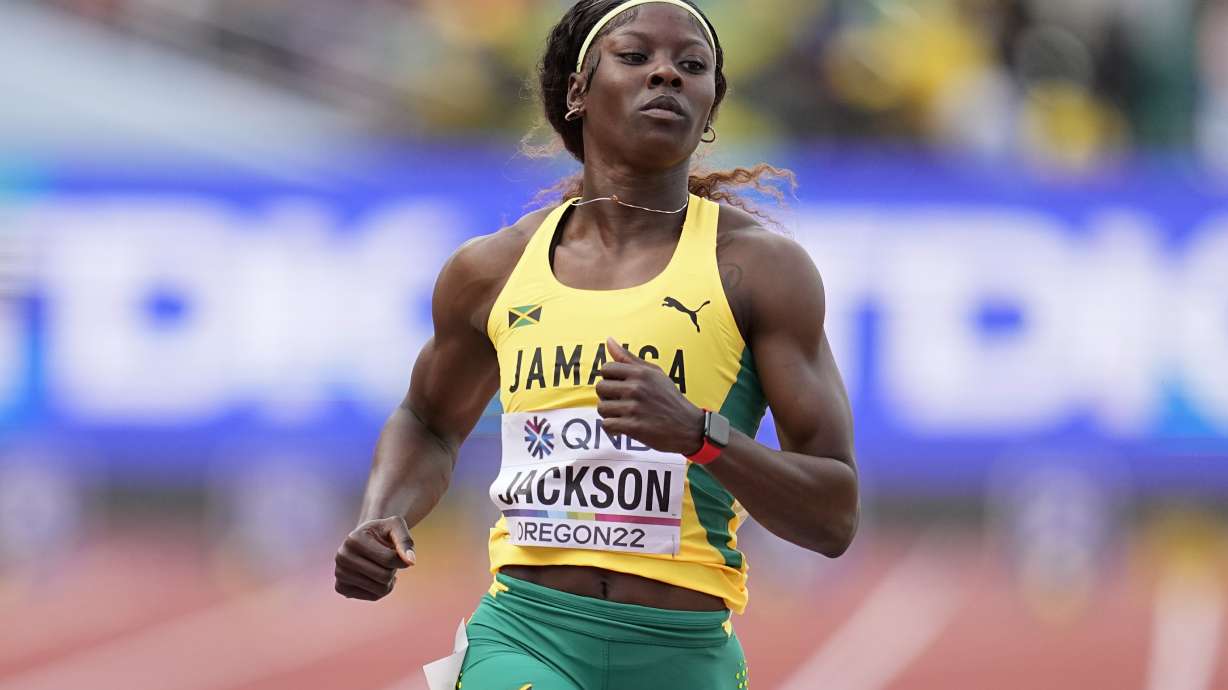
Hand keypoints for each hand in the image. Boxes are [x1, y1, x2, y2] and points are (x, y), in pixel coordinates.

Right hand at [334, 516, 415, 600]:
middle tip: (388, 560)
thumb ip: (405, 541)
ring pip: (380, 590)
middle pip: (384, 577)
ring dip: (389, 580)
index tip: (399, 552)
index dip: (402, 559)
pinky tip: (375, 577)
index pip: (389, 559)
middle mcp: (342, 556)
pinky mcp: (341, 587)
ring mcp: (339, 573)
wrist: (366, 537)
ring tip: (382, 567)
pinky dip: (381, 589)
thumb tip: (411, 562)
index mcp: (354, 539)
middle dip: (394, 569)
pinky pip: (373, 597)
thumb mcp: (396, 526)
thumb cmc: (383, 532)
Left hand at [596, 337, 704, 454]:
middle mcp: (636, 388)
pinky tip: (622, 427)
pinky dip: (612, 429)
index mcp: (641, 373)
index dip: (609, 378)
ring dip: (609, 414)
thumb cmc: (670, 398)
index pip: (606, 368)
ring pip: (602, 407)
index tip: (618, 386)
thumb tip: (609, 340)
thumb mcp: (655, 373)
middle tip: (619, 402)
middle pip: (601, 388)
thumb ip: (629, 358)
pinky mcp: (633, 427)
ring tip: (622, 415)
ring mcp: (634, 408)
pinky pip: (607, 425)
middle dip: (607, 396)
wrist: (689, 426)